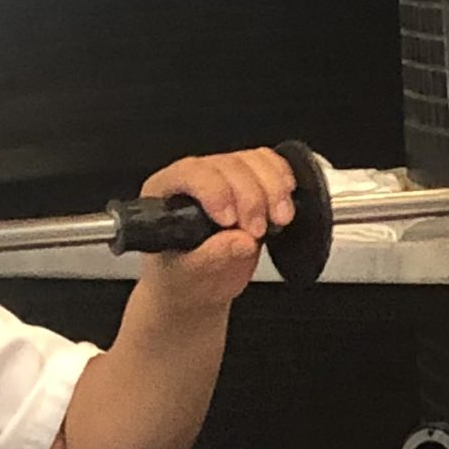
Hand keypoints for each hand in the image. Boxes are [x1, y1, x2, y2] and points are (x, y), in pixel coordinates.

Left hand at [134, 148, 297, 317]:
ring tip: (277, 221)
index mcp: (164, 191)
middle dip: (251, 198)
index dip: (216, 192)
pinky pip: (269, 164)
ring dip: (273, 189)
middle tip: (257, 232)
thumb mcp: (187, 276)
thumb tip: (240, 240)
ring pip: (253, 161)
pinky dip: (282, 181)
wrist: (197, 286)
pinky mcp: (250, 181)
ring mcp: (224, 177)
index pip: (191, 173)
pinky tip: (284, 205)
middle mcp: (194, 177)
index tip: (230, 221)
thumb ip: (209, 259)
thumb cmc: (182, 277)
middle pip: (228, 165)